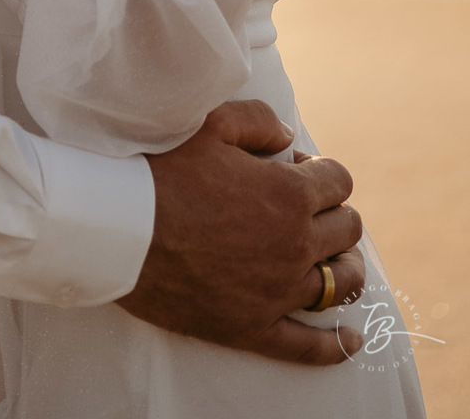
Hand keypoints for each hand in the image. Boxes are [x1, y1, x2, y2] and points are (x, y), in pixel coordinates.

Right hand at [120, 100, 365, 365]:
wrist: (119, 228)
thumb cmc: (161, 170)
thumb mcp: (210, 124)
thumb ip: (259, 121)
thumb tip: (288, 138)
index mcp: (289, 193)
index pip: (338, 181)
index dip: (320, 170)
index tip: (296, 169)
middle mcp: (295, 245)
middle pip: (347, 230)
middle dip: (334, 213)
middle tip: (304, 209)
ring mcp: (278, 292)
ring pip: (342, 284)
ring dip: (344, 267)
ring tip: (332, 260)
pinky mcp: (254, 328)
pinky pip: (310, 347)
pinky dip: (335, 344)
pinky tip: (350, 339)